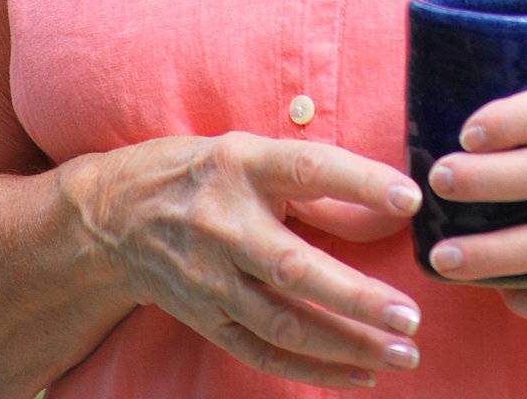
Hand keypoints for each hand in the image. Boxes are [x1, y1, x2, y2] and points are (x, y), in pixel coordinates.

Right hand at [70, 132, 425, 388]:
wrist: (116, 217)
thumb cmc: (204, 174)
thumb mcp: (250, 152)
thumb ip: (310, 179)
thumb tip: (385, 205)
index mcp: (243, 166)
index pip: (308, 170)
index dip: (359, 182)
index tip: (410, 198)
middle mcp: (225, 225)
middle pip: (295, 268)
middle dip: (356, 298)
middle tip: (409, 316)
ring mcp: (212, 279)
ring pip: (284, 323)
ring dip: (347, 344)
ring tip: (401, 353)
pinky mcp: (207, 319)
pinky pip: (265, 352)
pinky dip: (314, 369)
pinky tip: (360, 374)